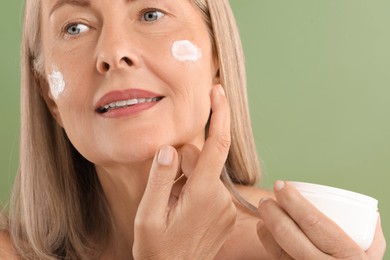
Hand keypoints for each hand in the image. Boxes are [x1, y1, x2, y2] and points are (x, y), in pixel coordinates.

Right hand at [133, 85, 235, 259]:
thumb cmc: (158, 249)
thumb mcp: (148, 214)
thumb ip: (160, 178)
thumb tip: (170, 148)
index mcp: (203, 193)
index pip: (217, 144)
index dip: (219, 114)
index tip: (217, 91)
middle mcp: (220, 197)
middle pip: (202, 158)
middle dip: (182, 163)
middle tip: (165, 191)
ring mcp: (225, 207)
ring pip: (205, 173)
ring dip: (187, 180)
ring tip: (173, 205)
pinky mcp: (226, 213)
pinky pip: (210, 187)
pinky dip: (195, 189)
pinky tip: (184, 209)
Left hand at [257, 181, 385, 259]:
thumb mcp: (371, 257)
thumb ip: (371, 236)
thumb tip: (368, 214)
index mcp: (347, 255)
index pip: (312, 221)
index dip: (292, 200)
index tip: (281, 186)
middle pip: (287, 234)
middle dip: (272, 211)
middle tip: (266, 199)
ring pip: (278, 248)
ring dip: (266, 225)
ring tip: (263, 210)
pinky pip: (277, 259)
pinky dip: (267, 242)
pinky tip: (263, 229)